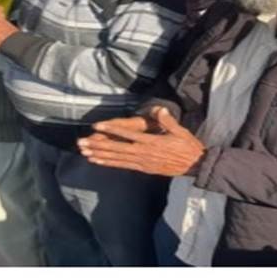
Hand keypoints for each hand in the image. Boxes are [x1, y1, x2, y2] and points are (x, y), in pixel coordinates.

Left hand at [78, 107, 204, 176]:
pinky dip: (109, 163)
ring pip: (117, 159)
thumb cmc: (188, 147)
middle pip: (117, 149)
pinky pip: (123, 166)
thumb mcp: (181, 131)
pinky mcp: (143, 168)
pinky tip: (97, 161)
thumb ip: (168, 120)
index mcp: (152, 142)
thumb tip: (159, 109)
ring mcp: (142, 162)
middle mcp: (144, 153)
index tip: (97, 127)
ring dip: (100, 156)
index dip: (112, 130)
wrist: (194, 166)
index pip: (128, 135)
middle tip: (82, 143)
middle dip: (98, 146)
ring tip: (84, 152)